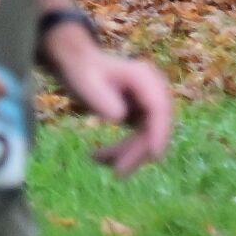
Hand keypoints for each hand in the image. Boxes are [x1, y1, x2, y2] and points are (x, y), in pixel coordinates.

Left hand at [44, 25, 174, 176]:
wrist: (77, 63)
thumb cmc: (80, 70)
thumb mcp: (85, 83)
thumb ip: (101, 98)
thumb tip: (121, 117)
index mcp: (144, 78)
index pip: (159, 108)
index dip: (159, 132)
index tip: (154, 155)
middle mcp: (153, 90)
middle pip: (156, 127)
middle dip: (138, 151)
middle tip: (118, 173)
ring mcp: (150, 103)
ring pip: (148, 137)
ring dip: (127, 154)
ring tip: (96, 160)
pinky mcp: (142, 114)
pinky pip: (139, 137)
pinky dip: (123, 149)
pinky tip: (99, 157)